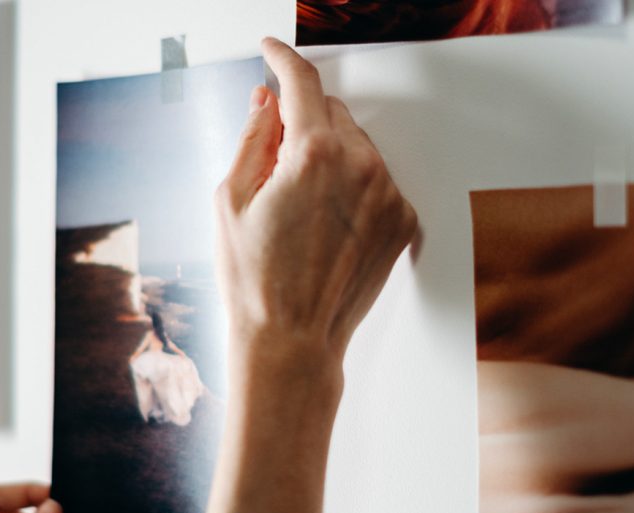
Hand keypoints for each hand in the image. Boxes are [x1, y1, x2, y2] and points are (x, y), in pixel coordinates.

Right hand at [216, 38, 417, 373]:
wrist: (293, 341)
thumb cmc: (255, 281)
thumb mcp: (230, 199)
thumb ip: (253, 137)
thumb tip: (265, 100)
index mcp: (314, 155)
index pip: (301, 81)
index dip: (281, 58)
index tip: (271, 50)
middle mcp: (362, 167)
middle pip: (332, 112)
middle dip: (302, 123)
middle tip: (274, 166)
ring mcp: (389, 195)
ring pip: (358, 146)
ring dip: (330, 156)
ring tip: (301, 209)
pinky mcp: (403, 221)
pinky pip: (377, 180)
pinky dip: (354, 186)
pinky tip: (326, 223)